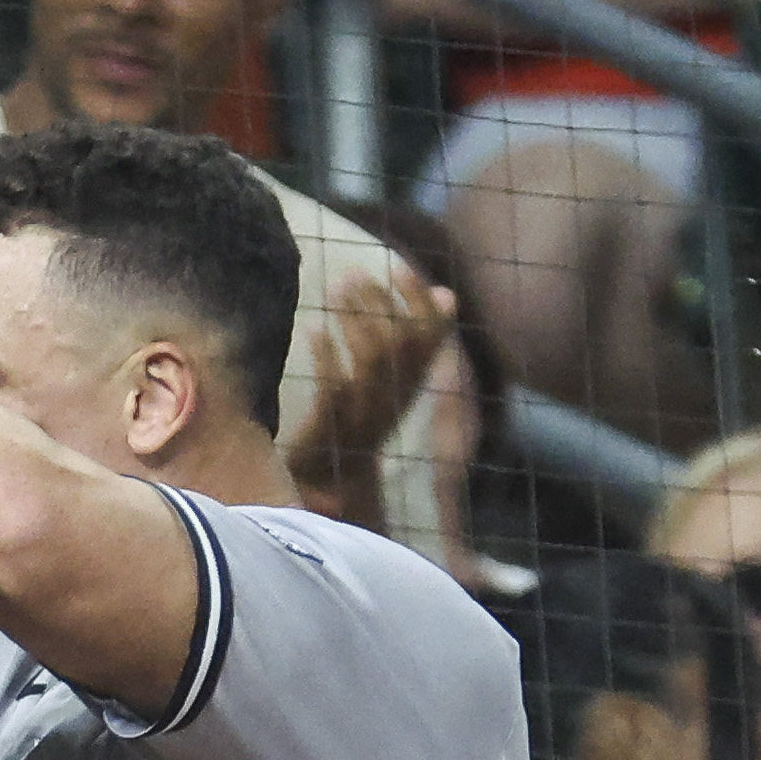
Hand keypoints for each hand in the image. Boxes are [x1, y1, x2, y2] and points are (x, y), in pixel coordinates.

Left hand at [284, 267, 454, 522]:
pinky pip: (336, 388)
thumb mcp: (391, 384)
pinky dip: (326, 355)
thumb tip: (447, 292)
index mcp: (409, 391)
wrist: (328, 492)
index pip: (429, 341)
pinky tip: (312, 331)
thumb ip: (416, 340)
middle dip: (378, 304)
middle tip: (351, 274)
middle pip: (399, 345)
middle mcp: (392, 404)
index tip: (402, 267)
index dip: (420, 303)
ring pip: (372, 361)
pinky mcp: (332, 432)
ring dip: (354, 320)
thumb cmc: (357, 426)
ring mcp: (363, 419)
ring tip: (334, 289)